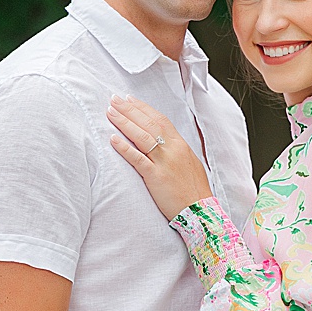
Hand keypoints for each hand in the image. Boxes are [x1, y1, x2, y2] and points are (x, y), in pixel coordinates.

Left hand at [107, 96, 212, 219]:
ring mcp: (165, 163)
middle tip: (114, 99)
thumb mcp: (190, 163)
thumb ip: (176, 150)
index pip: (160, 120)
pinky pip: (138, 159)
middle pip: (149, 124)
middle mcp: (173, 150)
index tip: (129, 100)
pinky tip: (112, 138)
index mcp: (181, 145)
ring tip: (110, 112)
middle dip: (130, 110)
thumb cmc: (195, 190)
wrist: (201, 211)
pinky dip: (124, 148)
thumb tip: (162, 140)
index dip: (143, 108)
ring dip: (124, 122)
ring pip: (142, 137)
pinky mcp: (156, 177)